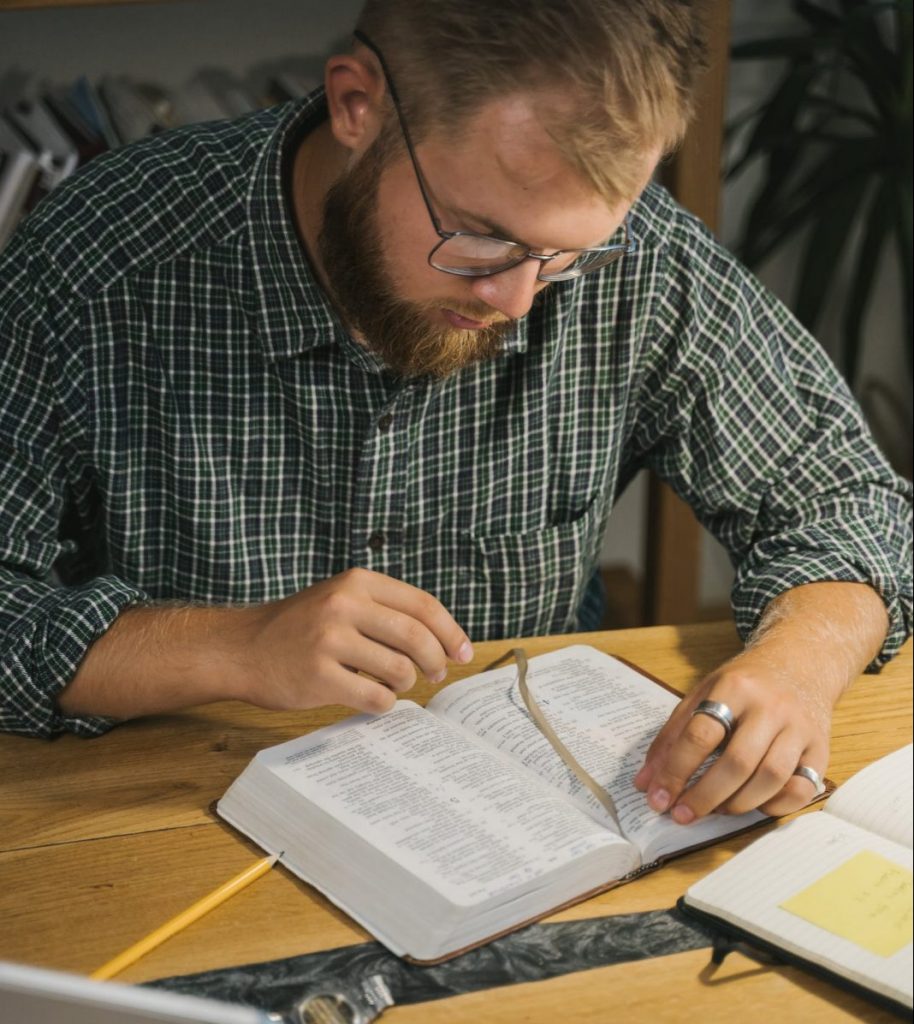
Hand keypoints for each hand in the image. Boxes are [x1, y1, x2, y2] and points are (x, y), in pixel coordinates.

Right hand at [230, 569, 472, 714]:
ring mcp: (329, 641)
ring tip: (394, 683)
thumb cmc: (300, 628)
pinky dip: (383, 703)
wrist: (241, 648)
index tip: (463, 652)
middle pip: (416, 637)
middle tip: (436, 674)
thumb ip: (385, 611)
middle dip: (436, 661)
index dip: (451, 632)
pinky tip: (373, 698)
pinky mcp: (317, 676)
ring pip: (398, 670)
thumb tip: (444, 640)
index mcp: (356, 582)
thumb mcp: (340, 599)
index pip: (423, 605)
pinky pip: (374, 697)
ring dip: (406, 683)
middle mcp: (343, 605)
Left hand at [634, 651, 836, 822]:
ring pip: (771, 778)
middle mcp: (771, 707)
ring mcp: (800, 728)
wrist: (801, 663)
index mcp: (734, 687)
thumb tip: (647, 783)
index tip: (658, 798)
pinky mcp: (821, 748)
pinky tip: (754, 804)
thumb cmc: (744, 685)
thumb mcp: (702, 694)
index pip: (700, 734)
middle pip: (737, 761)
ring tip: (714, 810)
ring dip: (738, 804)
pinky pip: (802, 788)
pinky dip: (775, 805)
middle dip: (705, 796)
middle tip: (682, 815)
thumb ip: (673, 736)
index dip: (675, 771)